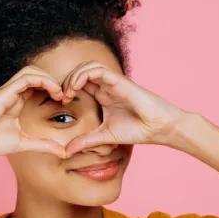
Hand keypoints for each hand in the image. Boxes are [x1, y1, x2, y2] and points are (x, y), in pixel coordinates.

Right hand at [0, 66, 67, 160]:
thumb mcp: (25, 144)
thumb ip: (44, 145)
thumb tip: (63, 152)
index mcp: (16, 103)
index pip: (37, 86)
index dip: (53, 90)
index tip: (64, 102)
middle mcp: (12, 94)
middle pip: (36, 74)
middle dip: (54, 81)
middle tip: (65, 96)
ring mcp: (8, 91)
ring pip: (31, 71)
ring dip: (49, 78)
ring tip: (60, 93)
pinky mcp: (5, 92)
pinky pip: (26, 78)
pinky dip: (43, 80)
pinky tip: (53, 92)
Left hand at [61, 61, 187, 155]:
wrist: (158, 128)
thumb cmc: (137, 130)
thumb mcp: (104, 136)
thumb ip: (86, 141)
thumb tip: (66, 151)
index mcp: (102, 95)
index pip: (79, 83)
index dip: (66, 88)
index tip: (59, 103)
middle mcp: (106, 86)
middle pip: (81, 71)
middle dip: (66, 80)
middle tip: (60, 97)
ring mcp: (113, 82)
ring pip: (88, 66)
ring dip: (73, 76)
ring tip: (67, 93)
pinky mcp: (120, 81)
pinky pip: (98, 69)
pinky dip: (83, 75)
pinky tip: (75, 88)